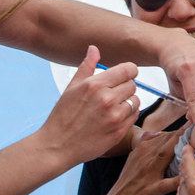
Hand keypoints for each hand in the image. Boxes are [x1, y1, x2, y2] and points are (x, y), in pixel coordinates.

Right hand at [36, 45, 138, 168]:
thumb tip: (94, 48)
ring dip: (128, 102)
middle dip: (125, 87)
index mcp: (95, 85)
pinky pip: (134, 116)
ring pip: (136, 100)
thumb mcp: (71, 88)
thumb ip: (86, 67)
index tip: (125, 75)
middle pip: (133, 84)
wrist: (57, 146)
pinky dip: (128, 115)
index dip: (129, 71)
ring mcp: (114, 116)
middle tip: (112, 94)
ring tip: (112, 107)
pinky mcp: (119, 131)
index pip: (128, 70)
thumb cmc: (63, 116)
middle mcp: (107, 99)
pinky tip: (114, 118)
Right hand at [98, 127, 182, 194]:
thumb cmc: (129, 185)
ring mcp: (147, 173)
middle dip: (185, 132)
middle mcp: (145, 158)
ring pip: (166, 155)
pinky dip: (178, 180)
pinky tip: (190, 176)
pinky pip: (166, 184)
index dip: (182, 128)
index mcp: (143, 149)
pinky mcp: (150, 190)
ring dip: (182, 148)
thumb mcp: (135, 161)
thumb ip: (148, 147)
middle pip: (167, 140)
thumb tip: (161, 134)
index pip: (165, 135)